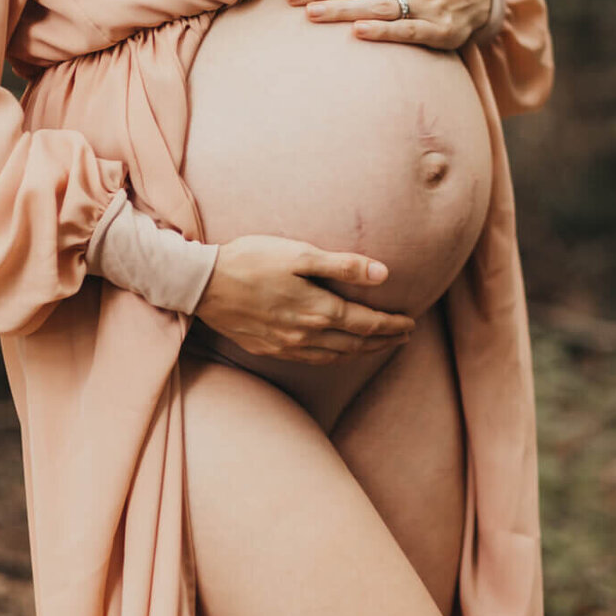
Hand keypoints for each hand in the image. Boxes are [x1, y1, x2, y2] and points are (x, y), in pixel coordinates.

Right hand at [193, 236, 415, 362]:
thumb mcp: (299, 254)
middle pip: (356, 344)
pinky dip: (335, 358)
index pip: (367, 324)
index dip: (392, 325)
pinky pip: (314, 360)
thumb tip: (383, 275)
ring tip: (379, 346)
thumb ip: (342, 265)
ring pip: (337, 356)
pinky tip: (338, 353)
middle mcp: (307, 334)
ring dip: (363, 352)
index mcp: (318, 310)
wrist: (204, 284)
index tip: (410, 322)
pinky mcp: (270, 349)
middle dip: (384, 341)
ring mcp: (287, 346)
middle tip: (404, 336)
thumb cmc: (252, 260)